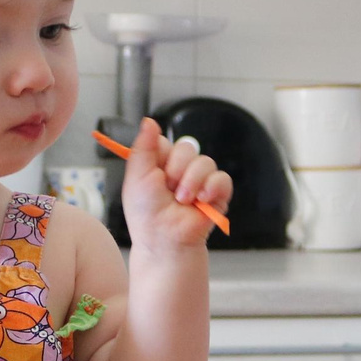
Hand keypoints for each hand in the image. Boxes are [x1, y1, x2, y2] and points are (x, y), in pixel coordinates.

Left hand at [117, 117, 230, 250]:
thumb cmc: (146, 213)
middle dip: (176, 169)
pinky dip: (211, 187)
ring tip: (183, 200)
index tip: (155, 171)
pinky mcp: (217, 194)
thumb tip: (149, 120)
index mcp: (161, 164)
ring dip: (192, 182)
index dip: (162, 155)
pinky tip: (201, 200)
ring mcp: (201, 181)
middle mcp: (181, 170)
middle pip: (187, 147)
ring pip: (205, 162)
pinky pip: (222, 178)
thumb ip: (143, 147)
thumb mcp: (137, 176)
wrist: (163, 239)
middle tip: (168, 189)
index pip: (166, 142)